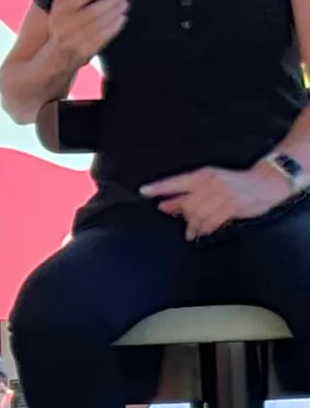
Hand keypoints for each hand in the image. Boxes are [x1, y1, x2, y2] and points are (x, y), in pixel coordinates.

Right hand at [45, 0, 129, 67]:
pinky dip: (113, 29)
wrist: (52, 63)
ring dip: (114, 14)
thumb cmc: (59, 32)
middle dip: (109, 3)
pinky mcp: (83, 54)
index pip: (74, 1)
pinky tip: (122, 20)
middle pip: (89, 13)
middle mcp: (63, 29)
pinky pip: (101, 39)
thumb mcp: (56, 11)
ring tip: (126, 4)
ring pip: (97, 25)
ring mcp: (73, 43)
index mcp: (56, 16)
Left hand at [140, 162, 290, 239]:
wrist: (265, 182)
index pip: (176, 181)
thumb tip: (165, 205)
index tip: (143, 192)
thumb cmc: (235, 184)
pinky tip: (202, 231)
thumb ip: (188, 195)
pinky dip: (204, 229)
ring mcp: (223, 193)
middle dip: (182, 216)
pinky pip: (212, 221)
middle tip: (185, 222)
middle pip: (186, 204)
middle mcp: (211, 182)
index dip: (159, 187)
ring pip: (198, 214)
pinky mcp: (233, 204)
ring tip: (192, 231)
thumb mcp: (210, 184)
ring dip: (193, 226)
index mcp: (202, 175)